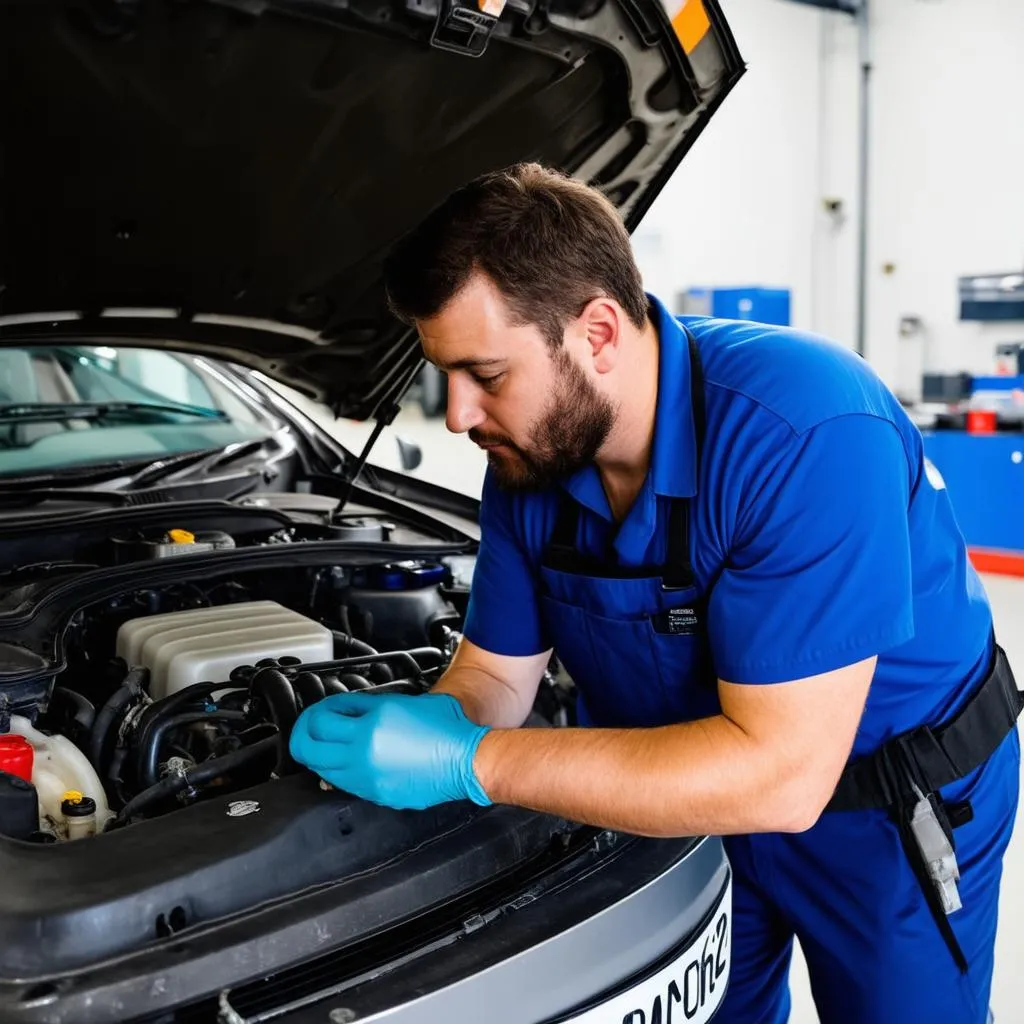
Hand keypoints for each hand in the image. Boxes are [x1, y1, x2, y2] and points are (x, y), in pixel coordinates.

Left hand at [288, 691, 492, 809]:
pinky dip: (338, 772)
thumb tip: (339, 711)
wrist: (465, 760)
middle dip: (303, 736)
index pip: (320, 719)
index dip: (315, 712)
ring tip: (328, 745)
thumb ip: (365, 706)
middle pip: (308, 748)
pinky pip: (343, 784)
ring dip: (319, 755)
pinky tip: (347, 762)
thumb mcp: (401, 702)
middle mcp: (364, 753)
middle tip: (308, 730)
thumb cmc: (443, 728)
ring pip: (321, 769)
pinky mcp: (376, 795)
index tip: (321, 710)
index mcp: (371, 725)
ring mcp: (368, 778)